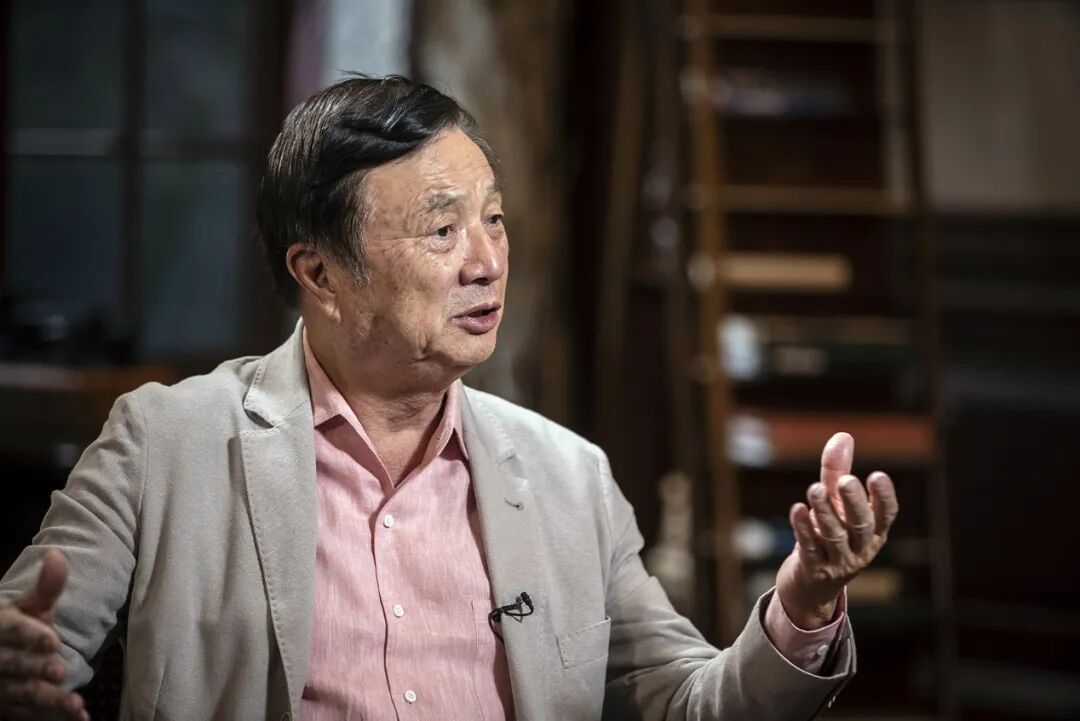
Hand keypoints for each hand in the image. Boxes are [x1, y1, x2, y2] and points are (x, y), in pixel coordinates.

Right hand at [0, 550, 88, 720]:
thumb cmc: (18, 627)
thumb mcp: (30, 607)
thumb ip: (47, 587)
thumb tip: (57, 555)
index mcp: (0, 628)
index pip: (10, 630)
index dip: (29, 635)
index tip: (53, 640)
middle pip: (13, 665)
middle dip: (36, 668)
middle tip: (60, 670)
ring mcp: (1, 686)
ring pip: (22, 693)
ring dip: (48, 700)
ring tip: (75, 703)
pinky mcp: (8, 707)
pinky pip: (30, 714)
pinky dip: (52, 717)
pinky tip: (78, 718)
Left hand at [775, 432, 899, 628]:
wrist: (811, 584)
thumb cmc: (828, 535)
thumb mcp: (834, 503)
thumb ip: (837, 471)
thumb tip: (843, 435)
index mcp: (873, 531)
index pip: (886, 514)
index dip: (884, 496)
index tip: (877, 475)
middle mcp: (860, 547)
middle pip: (861, 525)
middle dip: (854, 502)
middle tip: (846, 481)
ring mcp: (838, 561)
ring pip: (835, 537)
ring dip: (825, 512)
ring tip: (815, 489)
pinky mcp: (815, 569)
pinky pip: (811, 548)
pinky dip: (804, 529)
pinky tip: (797, 510)